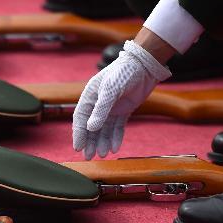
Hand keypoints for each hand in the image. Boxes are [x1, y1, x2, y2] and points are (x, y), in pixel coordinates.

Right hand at [72, 41, 171, 158]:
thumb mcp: (111, 90)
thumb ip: (101, 109)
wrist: (144, 66)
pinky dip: (116, 137)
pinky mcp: (123, 111)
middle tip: (89, 156)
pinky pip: (118, 127)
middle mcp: (98, 104)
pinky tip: (115, 148)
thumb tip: (91, 128)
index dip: (79, 133)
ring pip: (104, 129)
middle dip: (90, 142)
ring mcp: (111, 108)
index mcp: (90, 96)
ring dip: (103, 142)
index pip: (80, 118)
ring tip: (103, 155)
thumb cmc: (123, 72)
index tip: (78, 147)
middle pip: (91, 127)